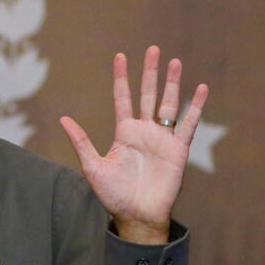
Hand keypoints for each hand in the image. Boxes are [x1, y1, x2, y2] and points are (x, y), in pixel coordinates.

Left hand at [59, 45, 208, 243]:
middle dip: (150, 73)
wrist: (136, 215)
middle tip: (153, 49)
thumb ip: (81, 141)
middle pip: (148, 95)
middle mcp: (144, 131)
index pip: (123, 98)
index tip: (120, 56)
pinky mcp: (178, 150)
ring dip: (172, 84)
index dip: (122, 78)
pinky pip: (188, 125)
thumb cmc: (113, 195)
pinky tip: (201, 89)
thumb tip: (63, 119)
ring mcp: (162, 139)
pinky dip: (195, 107)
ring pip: (169, 105)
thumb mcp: (92, 166)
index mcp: (124, 132)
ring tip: (174, 62)